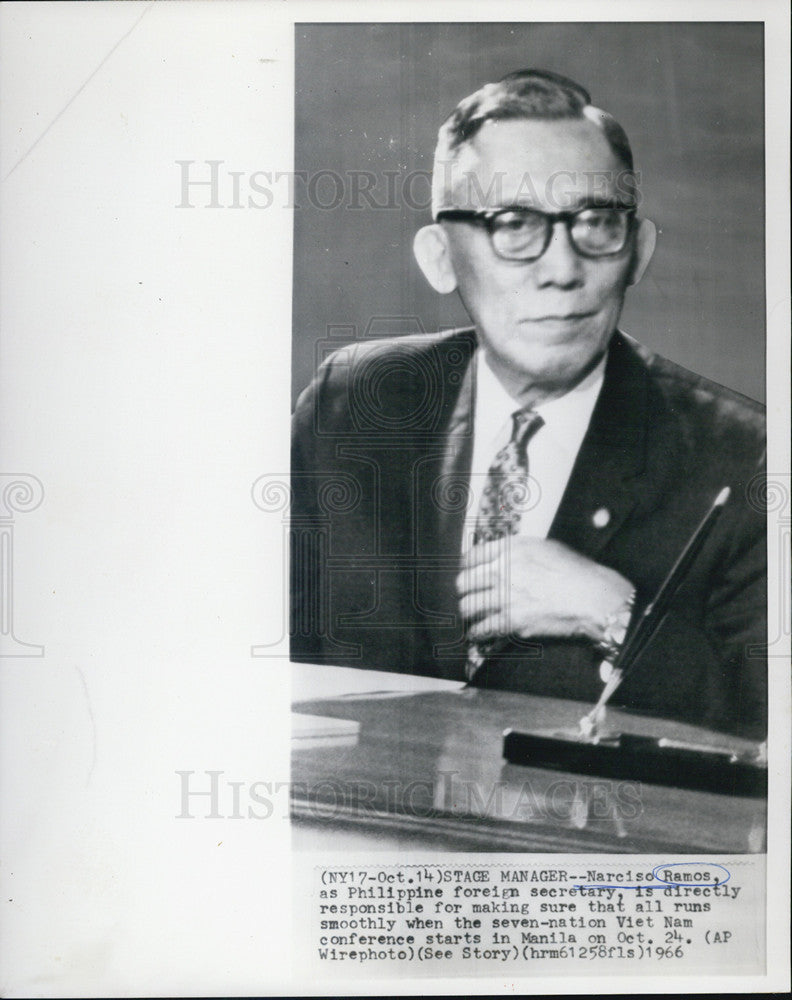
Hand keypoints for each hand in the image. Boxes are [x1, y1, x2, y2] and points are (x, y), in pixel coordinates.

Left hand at [456, 536, 634, 643]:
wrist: (592, 598)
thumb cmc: (575, 572)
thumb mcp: (545, 548)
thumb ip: (516, 551)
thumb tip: (498, 557)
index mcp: (511, 549)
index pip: (471, 556)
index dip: (466, 567)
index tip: (467, 573)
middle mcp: (503, 571)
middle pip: (463, 582)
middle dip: (464, 591)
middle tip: (469, 596)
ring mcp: (506, 597)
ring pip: (467, 607)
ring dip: (469, 613)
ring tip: (473, 616)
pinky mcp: (512, 622)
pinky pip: (482, 629)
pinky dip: (477, 633)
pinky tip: (479, 633)